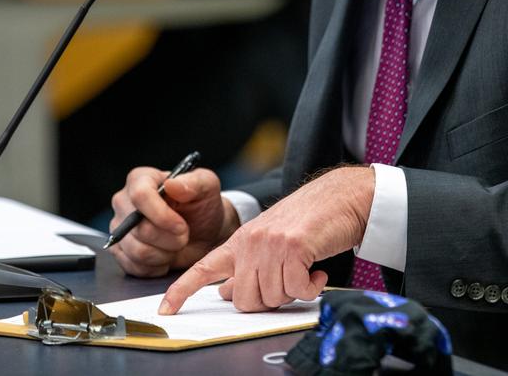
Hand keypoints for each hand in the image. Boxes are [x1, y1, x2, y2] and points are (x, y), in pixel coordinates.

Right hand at [108, 166, 238, 277]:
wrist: (204, 233)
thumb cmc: (204, 205)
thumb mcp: (208, 187)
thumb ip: (194, 182)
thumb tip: (172, 184)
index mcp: (141, 179)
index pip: (140, 195)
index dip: (161, 214)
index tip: (181, 226)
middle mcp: (124, 202)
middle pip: (138, 228)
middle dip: (168, 238)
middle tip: (184, 235)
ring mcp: (119, 228)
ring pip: (136, 250)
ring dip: (165, 254)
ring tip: (177, 245)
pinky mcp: (119, 251)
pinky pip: (133, 266)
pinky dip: (156, 266)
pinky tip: (167, 256)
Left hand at [159, 165, 374, 314]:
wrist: (341, 197)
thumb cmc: (310, 221)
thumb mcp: (270, 241)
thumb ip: (247, 265)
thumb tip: (227, 291)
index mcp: (241, 240)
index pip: (203, 268)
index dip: (181, 291)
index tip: (165, 309)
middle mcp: (250, 241)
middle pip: (245, 299)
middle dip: (269, 300)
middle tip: (289, 281)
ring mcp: (270, 243)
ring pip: (271, 297)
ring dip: (293, 292)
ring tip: (305, 269)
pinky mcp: (293, 246)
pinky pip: (296, 290)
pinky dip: (311, 288)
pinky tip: (318, 271)